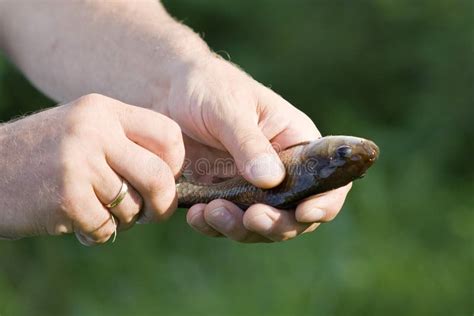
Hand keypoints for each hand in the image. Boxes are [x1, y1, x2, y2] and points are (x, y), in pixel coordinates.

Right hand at [0, 94, 183, 244]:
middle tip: (153, 213)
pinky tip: (75, 220)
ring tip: (94, 209)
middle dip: (162, 203)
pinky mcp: (66, 197)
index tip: (167, 178)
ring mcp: (79, 163)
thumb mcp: (84, 130)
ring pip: (131, 207)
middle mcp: (95, 131)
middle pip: (159, 176)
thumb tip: (173, 177)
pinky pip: (106, 227)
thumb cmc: (44, 155)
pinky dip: (96, 232)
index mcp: (104, 110)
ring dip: (120, 219)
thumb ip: (125, 144)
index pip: (168, 134)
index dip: (176, 163)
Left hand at [163, 55, 351, 242]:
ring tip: (212, 212)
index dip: (325, 202)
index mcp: (296, 143)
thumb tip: (272, 180)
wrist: (168, 91)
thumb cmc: (209, 86)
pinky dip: (213, 226)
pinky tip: (196, 215)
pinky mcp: (222, 196)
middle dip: (276, 224)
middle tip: (252, 218)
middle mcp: (279, 171)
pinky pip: (225, 222)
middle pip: (294, 214)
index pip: (328, 180)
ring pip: (259, 225)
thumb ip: (250, 143)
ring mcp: (250, 187)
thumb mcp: (230, 109)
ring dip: (240, 229)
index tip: (305, 213)